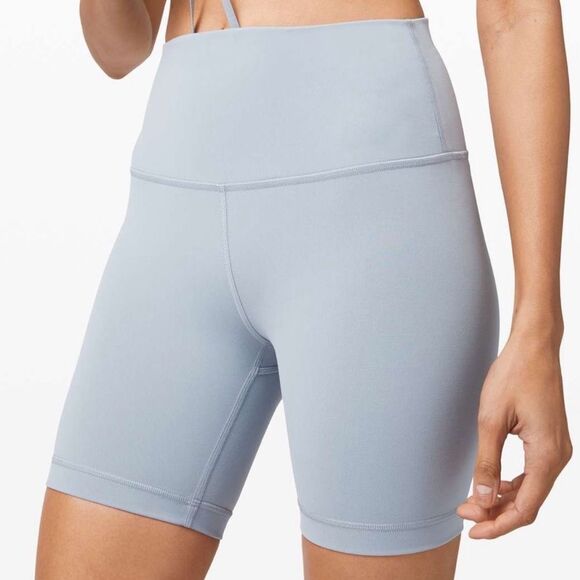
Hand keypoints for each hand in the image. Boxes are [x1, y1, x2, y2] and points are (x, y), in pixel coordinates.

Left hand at [456, 325, 572, 538]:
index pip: (525, 508)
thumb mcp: (491, 420)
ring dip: (503, 499)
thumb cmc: (513, 376)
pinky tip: (492, 482)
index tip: (473, 531)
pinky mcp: (549, 439)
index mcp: (548, 456)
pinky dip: (512, 483)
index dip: (498, 524)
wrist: (533, 348)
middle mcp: (558, 456)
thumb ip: (487, 462)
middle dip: (497, 513)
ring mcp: (557, 448)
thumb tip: (482, 499)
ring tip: (474, 501)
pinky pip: (534, 473)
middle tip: (465, 515)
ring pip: (532, 489)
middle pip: (530, 502)